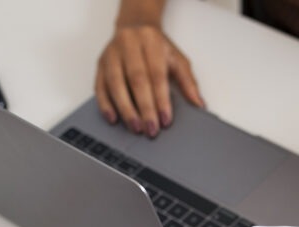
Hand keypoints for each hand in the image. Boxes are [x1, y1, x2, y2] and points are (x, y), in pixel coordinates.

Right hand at [95, 22, 202, 136]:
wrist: (134, 26)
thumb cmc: (156, 46)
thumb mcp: (177, 58)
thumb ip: (188, 81)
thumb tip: (199, 103)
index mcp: (150, 41)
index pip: (156, 74)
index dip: (161, 99)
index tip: (165, 120)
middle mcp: (128, 45)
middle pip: (136, 79)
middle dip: (144, 108)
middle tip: (151, 129)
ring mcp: (111, 54)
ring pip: (115, 83)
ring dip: (125, 109)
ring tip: (135, 127)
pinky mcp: (100, 64)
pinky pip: (100, 85)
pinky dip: (105, 103)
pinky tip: (113, 118)